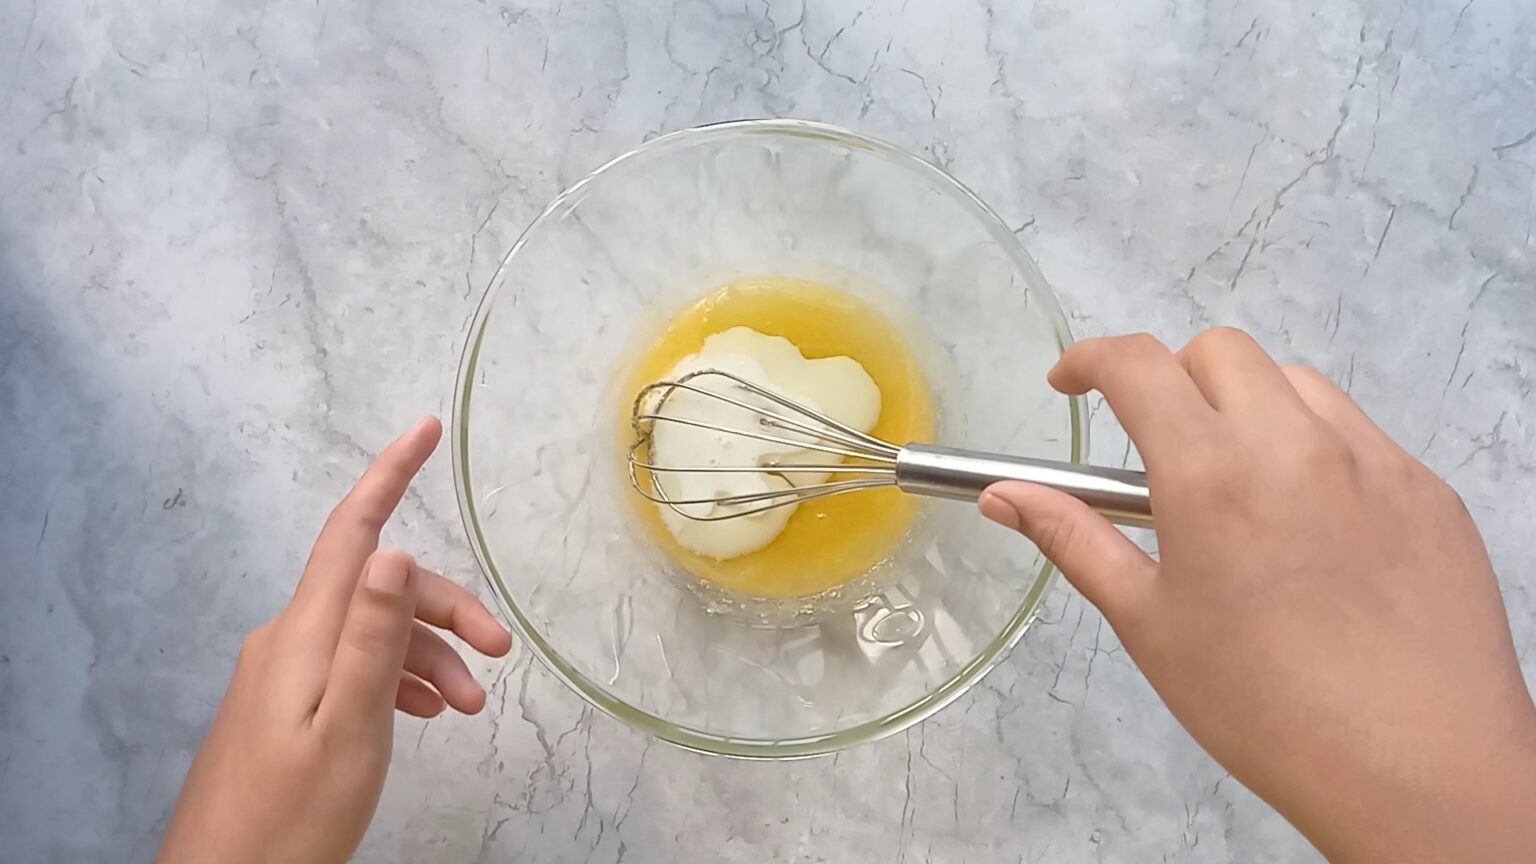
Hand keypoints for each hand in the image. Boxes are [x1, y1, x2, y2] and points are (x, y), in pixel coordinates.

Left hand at [156, 416, 511, 863]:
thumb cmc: (291, 817)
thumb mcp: (349, 725)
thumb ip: (371, 638)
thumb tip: (392, 551)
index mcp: (305, 632)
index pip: (353, 532)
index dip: (390, 474)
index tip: (424, 428)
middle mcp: (290, 637)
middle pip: (380, 587)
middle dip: (446, 610)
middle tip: (500, 656)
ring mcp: (284, 671)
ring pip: (372, 631)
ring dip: (429, 656)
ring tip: (468, 710)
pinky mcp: (284, 704)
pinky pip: (353, 664)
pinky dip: (398, 678)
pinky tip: (424, 712)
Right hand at [980, 329, 1535, 861]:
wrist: (1414, 765)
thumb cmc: (1260, 705)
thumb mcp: (1147, 622)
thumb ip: (1073, 539)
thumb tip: (1003, 494)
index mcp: (1210, 472)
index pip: (1137, 363)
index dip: (1089, 359)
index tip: (1070, 386)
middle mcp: (1294, 443)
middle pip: (1220, 352)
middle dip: (1172, 378)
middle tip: (1159, 449)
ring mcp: (1374, 459)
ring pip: (1296, 383)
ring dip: (1250, 406)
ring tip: (1242, 487)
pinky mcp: (1429, 490)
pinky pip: (1362, 434)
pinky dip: (1318, 448)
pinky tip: (1315, 528)